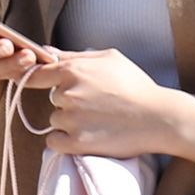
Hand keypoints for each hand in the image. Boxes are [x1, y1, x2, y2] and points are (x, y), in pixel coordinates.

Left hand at [33, 47, 182, 157]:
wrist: (158, 118)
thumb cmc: (137, 85)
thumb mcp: (110, 58)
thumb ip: (75, 54)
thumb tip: (46, 51)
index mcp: (73, 70)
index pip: (36, 74)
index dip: (40, 80)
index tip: (46, 85)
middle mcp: (67, 94)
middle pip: (53, 99)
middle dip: (68, 101)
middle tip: (95, 105)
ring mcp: (71, 119)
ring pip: (55, 120)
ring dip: (70, 122)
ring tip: (97, 120)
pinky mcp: (76, 143)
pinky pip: (54, 142)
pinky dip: (65, 141)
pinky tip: (86, 135)